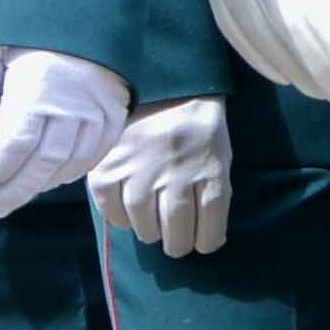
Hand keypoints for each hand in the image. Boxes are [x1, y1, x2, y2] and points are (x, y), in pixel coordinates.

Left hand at [0, 50, 132, 219]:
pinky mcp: (116, 114)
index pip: (15, 144)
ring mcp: (99, 111)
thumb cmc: (27, 37)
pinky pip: (96, 155)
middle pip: (44, 162)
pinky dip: (73, 173)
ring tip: (18, 194)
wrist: (81, 18)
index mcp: (37, 88)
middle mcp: (72, 104)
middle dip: (16, 190)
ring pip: (71, 163)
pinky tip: (52, 179)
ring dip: (42, 185)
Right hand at [88, 99, 234, 258]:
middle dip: (178, 244)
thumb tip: (203, 236)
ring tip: (152, 229)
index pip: (211, 227)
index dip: (207, 242)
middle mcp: (177, 172)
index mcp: (210, 170)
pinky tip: (127, 215)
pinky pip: (111, 206)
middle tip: (175, 243)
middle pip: (177, 230)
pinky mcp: (112, 162)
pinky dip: (118, 218)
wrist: (166, 85)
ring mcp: (142, 168)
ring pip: (143, 223)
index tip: (202, 243)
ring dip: (149, 232)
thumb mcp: (219, 156)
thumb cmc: (198, 128)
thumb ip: (213, 193)